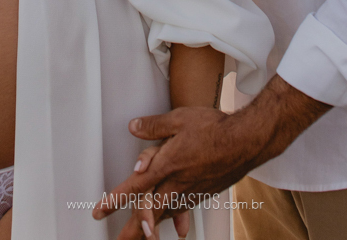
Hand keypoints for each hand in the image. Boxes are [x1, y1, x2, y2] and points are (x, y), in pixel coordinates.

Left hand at [93, 77, 329, 237]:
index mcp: (167, 164)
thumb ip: (155, 126)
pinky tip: (176, 227)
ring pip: (166, 214)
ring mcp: (191, 191)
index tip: (100, 210)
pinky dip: (176, 219)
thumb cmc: (215, 128)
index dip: (115, 199)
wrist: (246, 141)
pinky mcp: (203, 193)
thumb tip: (134, 127)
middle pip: (149, 211)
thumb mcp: (180, 119)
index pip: (135, 186)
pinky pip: (184, 210)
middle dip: (132, 229)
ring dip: (151, 228)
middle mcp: (177, 183)